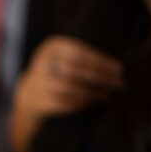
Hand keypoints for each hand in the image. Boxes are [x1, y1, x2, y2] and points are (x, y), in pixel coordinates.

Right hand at [12, 36, 122, 151]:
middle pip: (75, 71)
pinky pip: (64, 104)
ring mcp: (38, 84)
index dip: (101, 62)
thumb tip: (117, 70)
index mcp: (51, 47)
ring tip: (107, 95)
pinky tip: (94, 103)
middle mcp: (41, 63)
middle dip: (100, 78)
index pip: (79, 53)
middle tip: (117, 84)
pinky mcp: (39, 102)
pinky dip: (82, 104)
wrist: (30, 93)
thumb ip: (86, 59)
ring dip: (93, 93)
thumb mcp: (67, 57)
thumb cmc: (58, 72)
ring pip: (70, 89)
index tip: (119, 70)